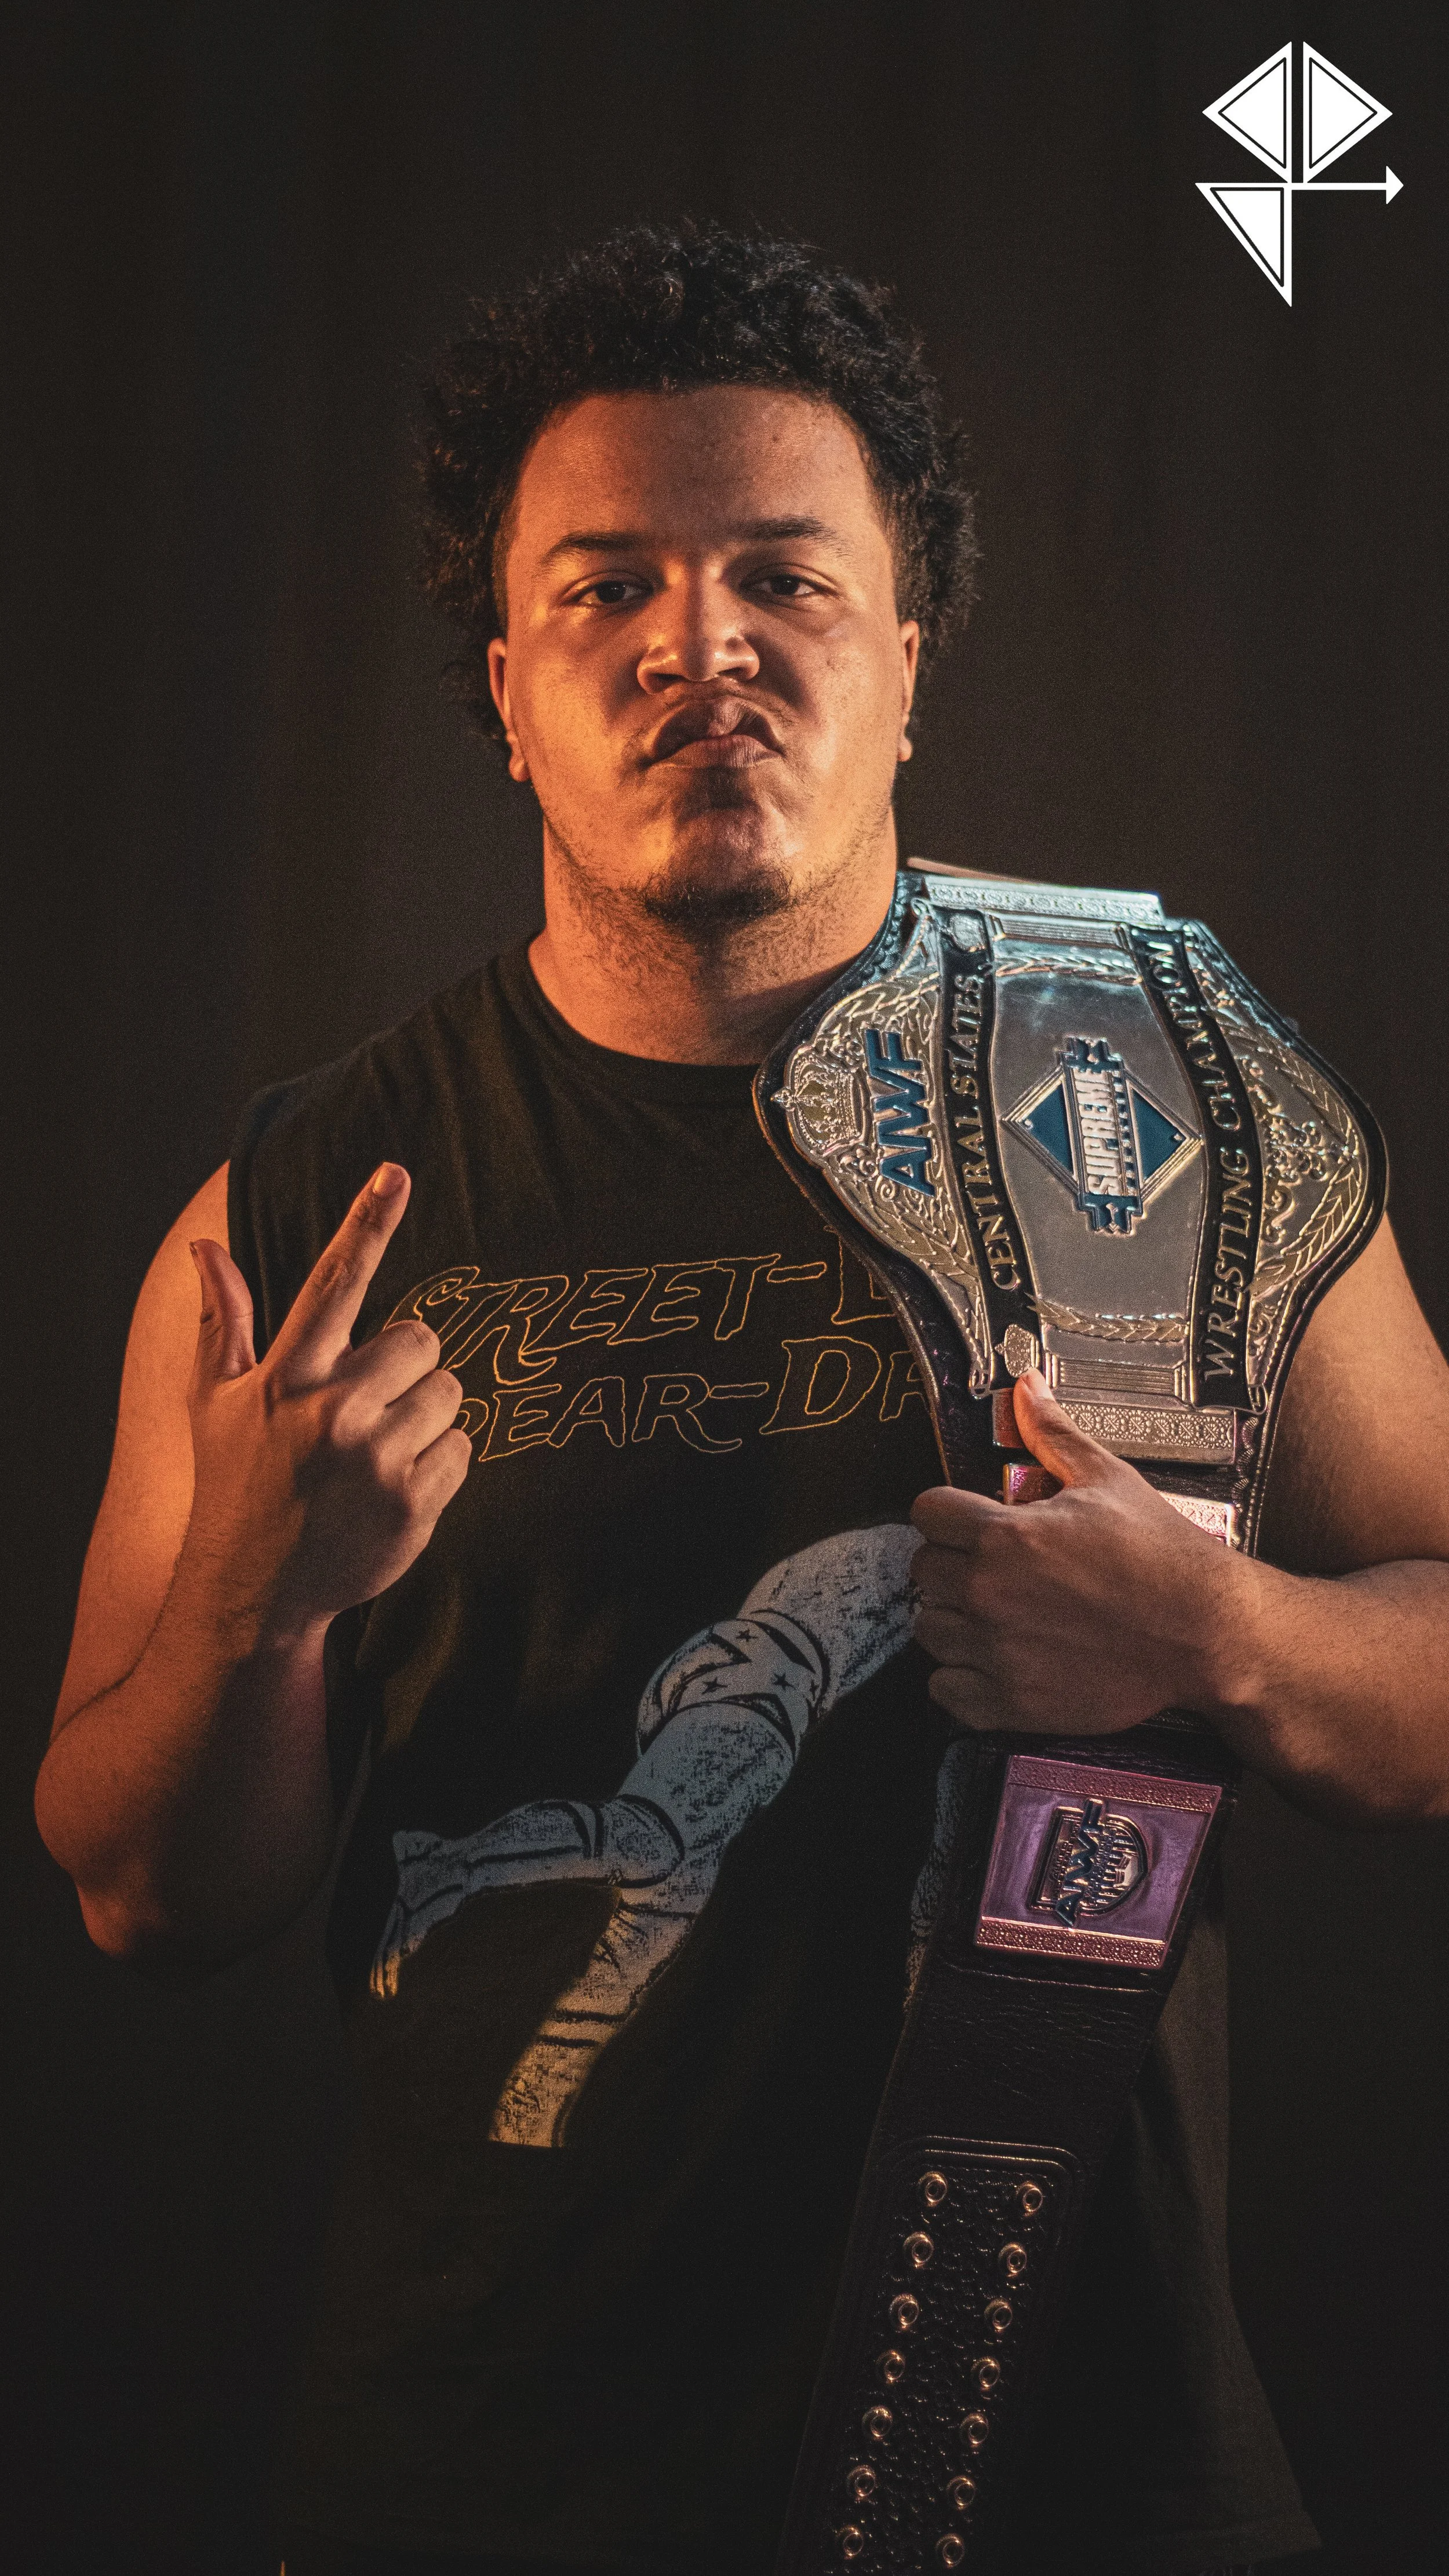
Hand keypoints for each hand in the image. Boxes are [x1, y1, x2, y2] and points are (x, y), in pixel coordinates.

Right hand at [183, 1165, 469, 1639]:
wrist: (254, 1595)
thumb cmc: (235, 1487)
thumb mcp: (214, 1405)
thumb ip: (222, 1323)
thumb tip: (205, 1247)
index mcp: (285, 1379)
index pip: (334, 1281)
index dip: (367, 1221)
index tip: (396, 1172)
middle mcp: (332, 1411)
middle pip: (423, 1338)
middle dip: (405, 1365)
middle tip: (365, 1404)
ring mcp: (377, 1458)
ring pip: (449, 1394)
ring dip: (424, 1414)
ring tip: (374, 1451)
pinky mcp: (415, 1502)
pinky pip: (464, 1448)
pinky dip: (440, 1462)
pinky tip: (392, 1486)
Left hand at [910, 1370, 1243, 1733]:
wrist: (1205, 1632)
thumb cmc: (1159, 1553)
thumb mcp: (1107, 1479)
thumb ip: (1052, 1434)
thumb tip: (1025, 1384)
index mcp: (1005, 1535)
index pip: (926, 1513)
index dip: (949, 1513)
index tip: (973, 1522)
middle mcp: (989, 1594)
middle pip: (923, 1571)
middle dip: (952, 1564)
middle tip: (992, 1568)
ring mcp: (997, 1652)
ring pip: (930, 1630)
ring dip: (954, 1620)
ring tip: (996, 1613)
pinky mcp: (1012, 1703)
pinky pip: (947, 1692)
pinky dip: (962, 1679)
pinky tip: (995, 1660)